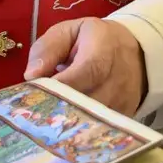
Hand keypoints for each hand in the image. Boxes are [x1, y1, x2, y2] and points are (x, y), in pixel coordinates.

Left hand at [25, 18, 145, 117]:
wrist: (131, 51)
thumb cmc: (93, 41)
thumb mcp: (68, 32)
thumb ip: (47, 49)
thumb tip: (31, 75)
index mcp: (104, 47)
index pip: (88, 70)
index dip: (63, 85)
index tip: (39, 94)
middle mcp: (119, 76)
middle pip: (89, 101)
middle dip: (60, 108)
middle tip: (36, 113)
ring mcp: (124, 99)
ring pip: (93, 119)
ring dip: (68, 121)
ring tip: (49, 119)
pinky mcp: (125, 116)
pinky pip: (99, 128)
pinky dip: (80, 129)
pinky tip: (66, 126)